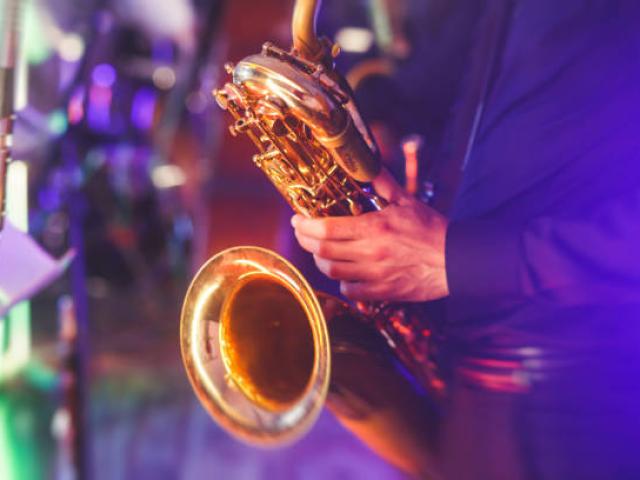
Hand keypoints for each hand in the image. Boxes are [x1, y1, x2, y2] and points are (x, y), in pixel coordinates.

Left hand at [291, 169, 448, 301]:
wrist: (457, 260)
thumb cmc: (432, 229)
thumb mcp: (406, 200)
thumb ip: (381, 183)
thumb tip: (365, 164)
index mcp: (375, 228)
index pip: (326, 229)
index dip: (305, 225)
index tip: (298, 220)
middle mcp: (371, 253)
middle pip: (322, 251)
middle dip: (305, 241)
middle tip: (302, 233)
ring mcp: (376, 275)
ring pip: (332, 271)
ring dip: (320, 261)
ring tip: (319, 252)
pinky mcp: (383, 292)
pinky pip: (350, 291)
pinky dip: (341, 283)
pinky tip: (343, 273)